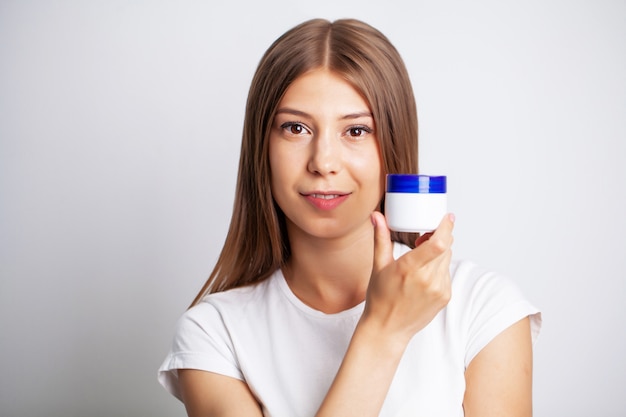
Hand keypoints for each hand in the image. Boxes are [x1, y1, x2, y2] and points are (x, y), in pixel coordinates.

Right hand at [362, 212, 454, 342]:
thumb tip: (377, 216)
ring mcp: (439, 289)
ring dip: (439, 253)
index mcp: (409, 268)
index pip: (438, 244)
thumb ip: (381, 238)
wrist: (388, 328)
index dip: (446, 227)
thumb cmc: (380, 298)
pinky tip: (424, 276)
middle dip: (438, 238)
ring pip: (447, 259)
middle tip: (423, 239)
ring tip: (421, 259)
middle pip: (445, 248)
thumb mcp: (379, 266)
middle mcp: (427, 279)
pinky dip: (439, 269)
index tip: (447, 217)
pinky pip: (447, 274)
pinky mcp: (445, 297)